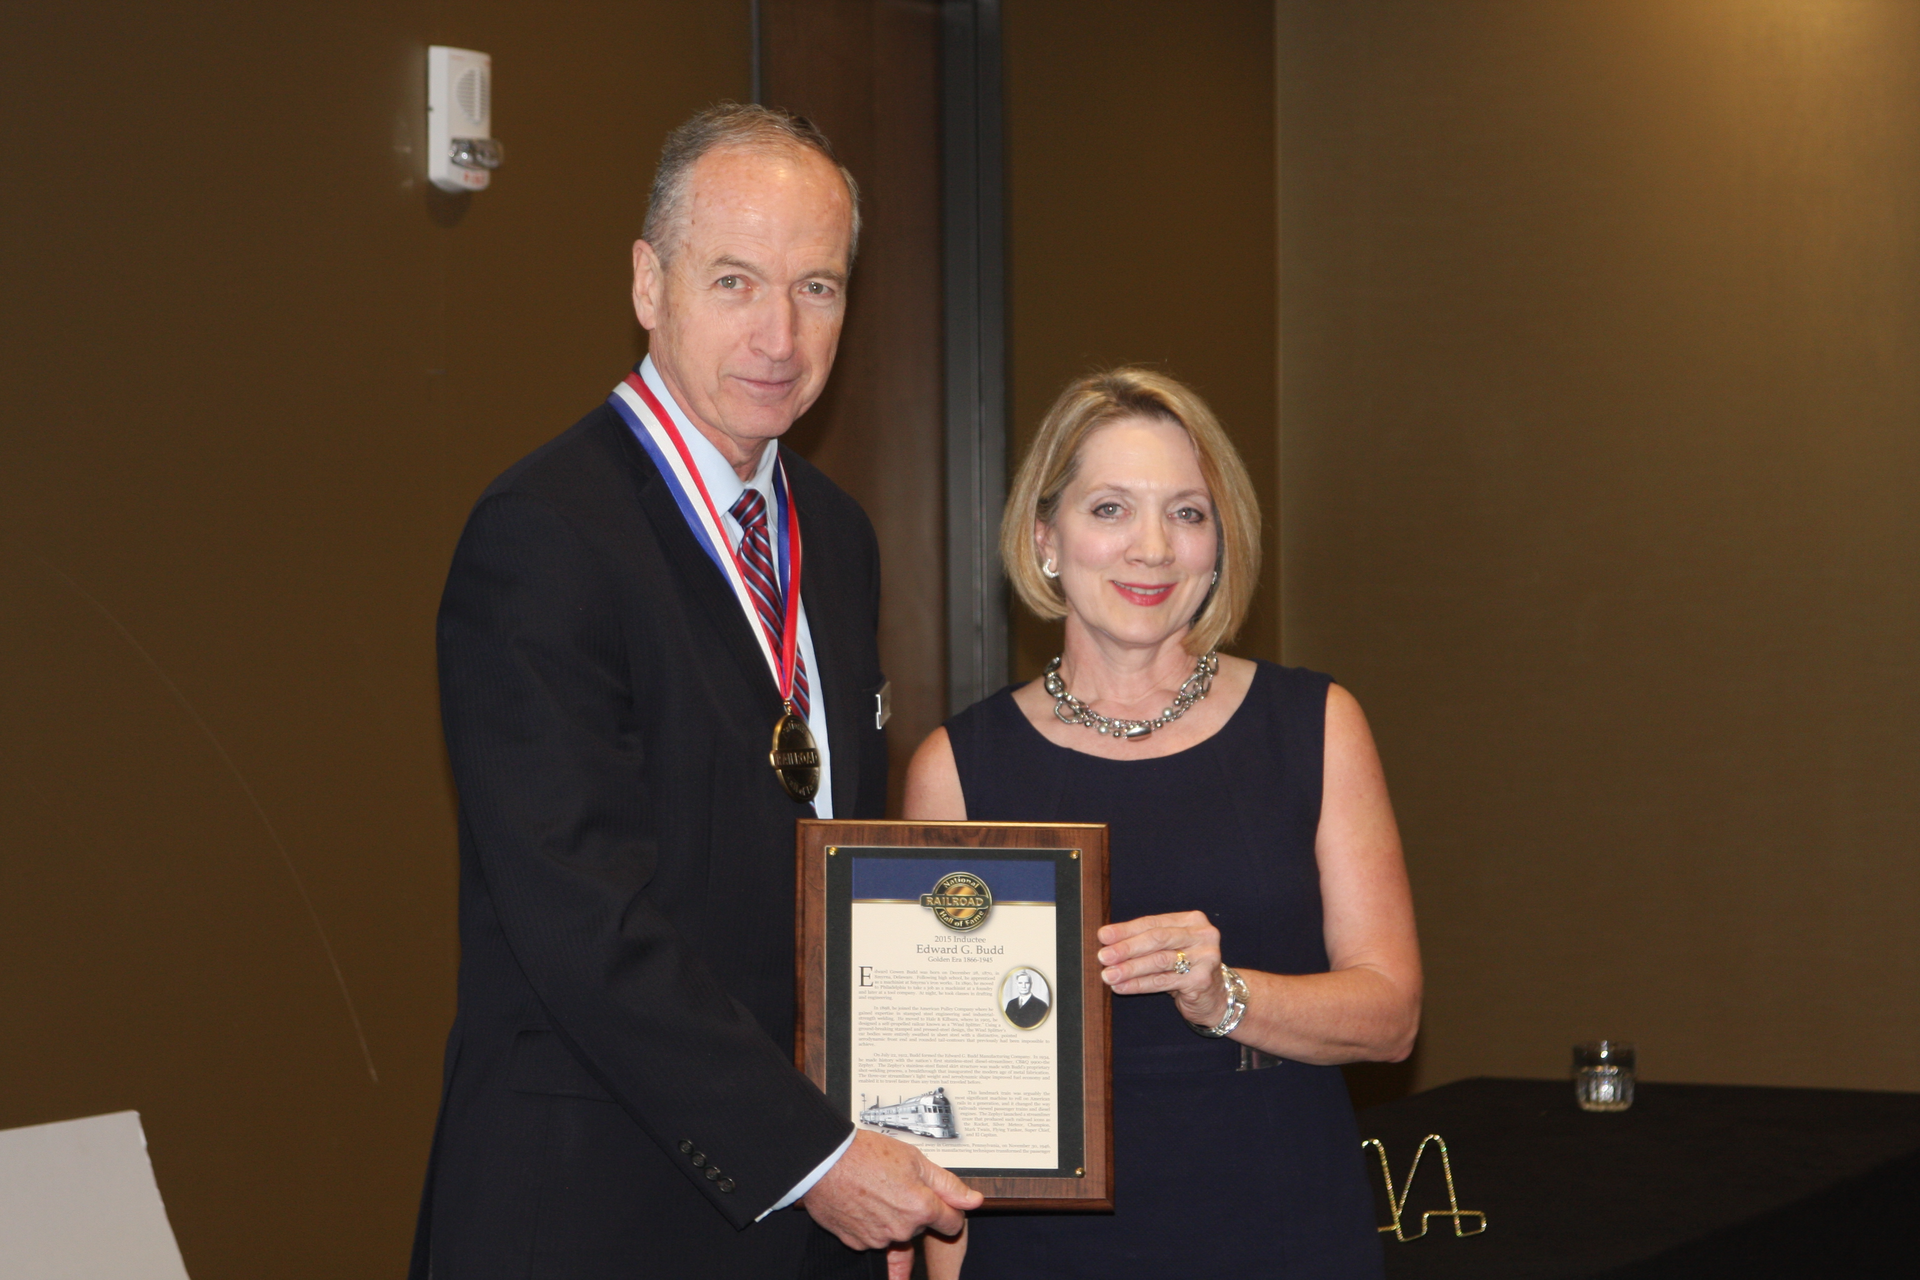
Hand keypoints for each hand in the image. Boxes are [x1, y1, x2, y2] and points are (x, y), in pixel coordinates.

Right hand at [800, 1130, 981, 1255]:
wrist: (824, 1161)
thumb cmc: (865, 1154)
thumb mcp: (914, 1159)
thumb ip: (947, 1184)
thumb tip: (973, 1199)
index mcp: (921, 1207)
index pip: (952, 1223)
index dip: (949, 1210)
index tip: (942, 1204)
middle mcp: (902, 1229)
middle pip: (922, 1226)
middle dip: (916, 1209)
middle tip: (897, 1183)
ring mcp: (879, 1238)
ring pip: (897, 1232)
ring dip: (893, 1217)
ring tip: (876, 1189)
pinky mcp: (857, 1243)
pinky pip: (874, 1237)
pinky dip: (872, 1223)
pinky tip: (863, 1202)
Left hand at [1097, 910, 1226, 1026]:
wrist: (1217, 997)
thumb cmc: (1186, 968)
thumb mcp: (1169, 949)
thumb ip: (1146, 941)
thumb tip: (1108, 942)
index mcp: (1192, 921)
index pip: (1153, 922)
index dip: (1126, 929)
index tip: (1103, 936)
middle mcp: (1202, 935)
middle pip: (1157, 938)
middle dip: (1126, 948)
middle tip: (1103, 956)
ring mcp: (1205, 958)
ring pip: (1159, 961)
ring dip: (1130, 968)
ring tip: (1108, 975)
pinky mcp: (1202, 980)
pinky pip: (1163, 982)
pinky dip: (1139, 985)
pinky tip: (1122, 987)